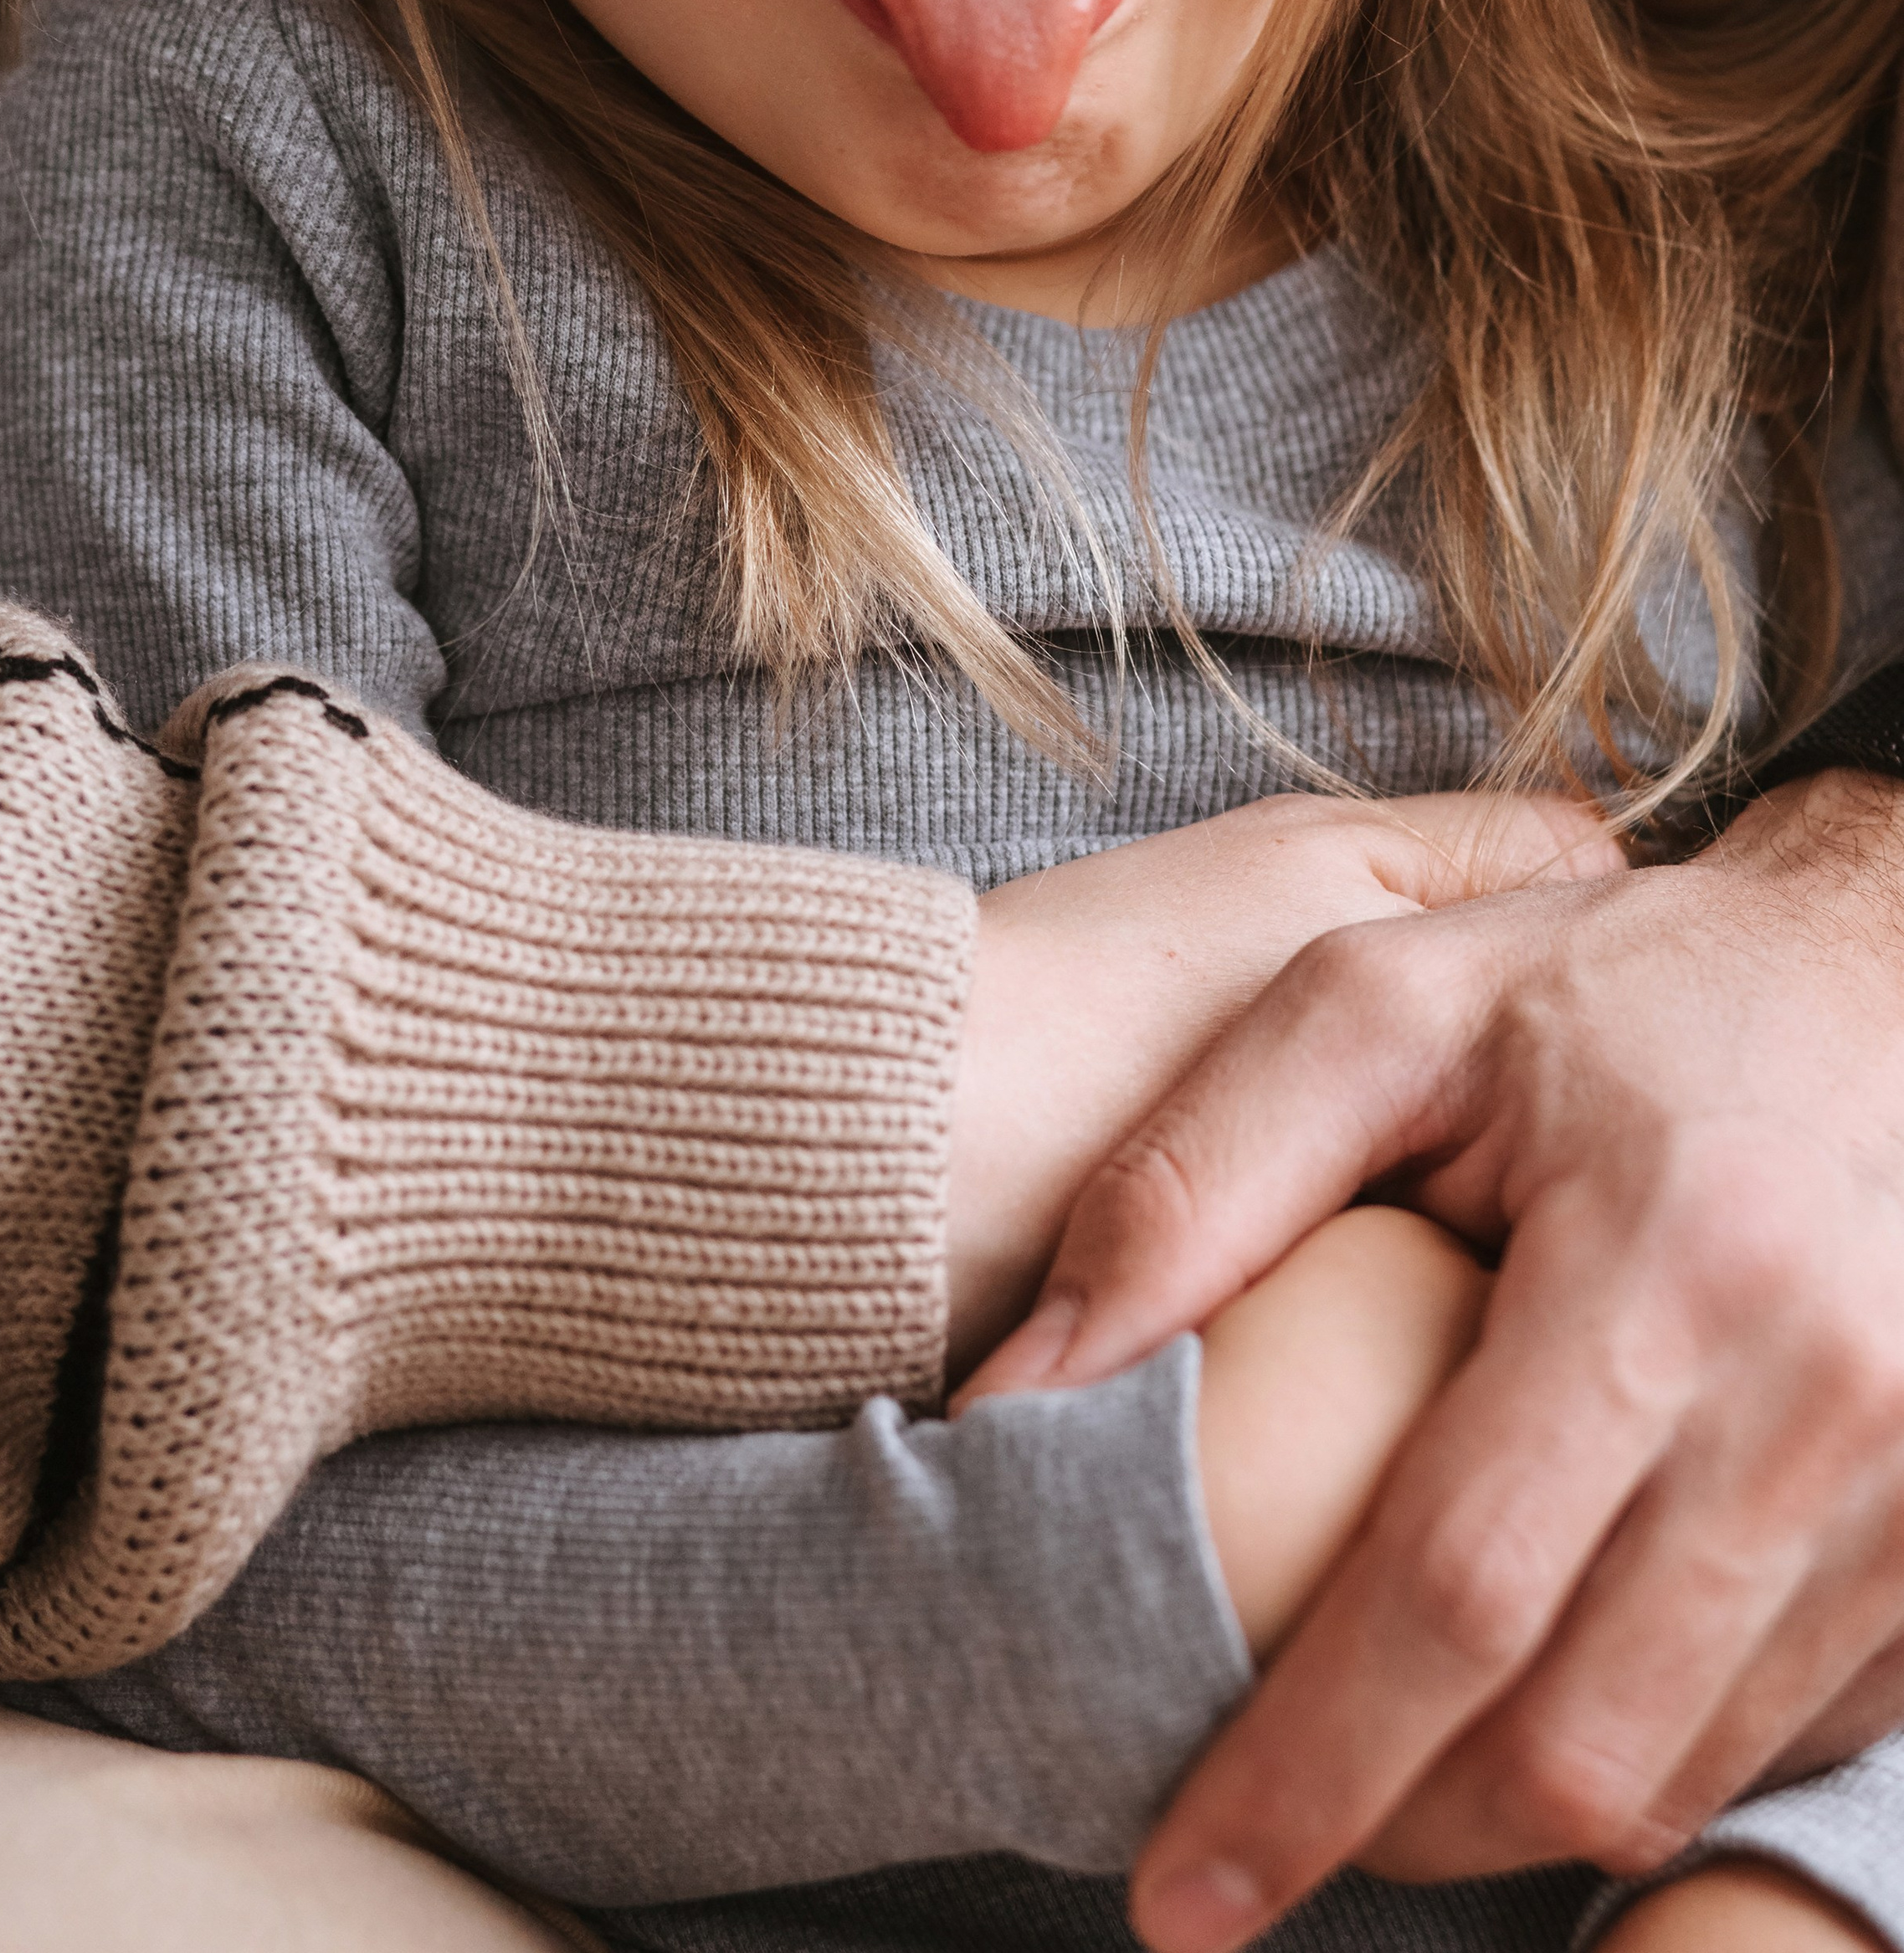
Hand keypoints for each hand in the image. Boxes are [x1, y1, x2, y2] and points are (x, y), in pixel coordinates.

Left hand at [958, 770, 1903, 1950]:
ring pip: (1680, 1774)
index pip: (1455, 1590)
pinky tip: (1534, 1703)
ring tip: (1372, 1777)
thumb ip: (1189, 1184)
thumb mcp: (1373, 1008)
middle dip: (1395, 1833)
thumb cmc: (1599, 989)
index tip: (1181, 1887)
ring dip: (1507, 1818)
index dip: (1305, 1765)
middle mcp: (1827, 1399)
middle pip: (1578, 1740)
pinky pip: (1784, 1742)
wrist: (1877, 971)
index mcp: (1670, 1261)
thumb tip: (1016, 1400)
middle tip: (1257, 1840)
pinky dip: (1643, 1760)